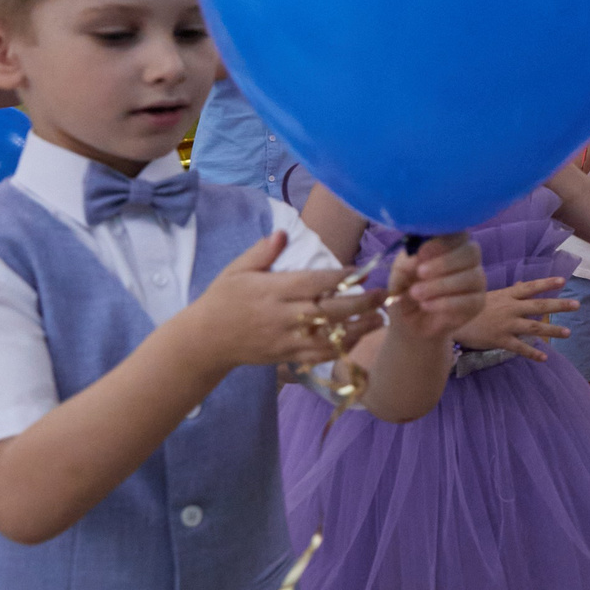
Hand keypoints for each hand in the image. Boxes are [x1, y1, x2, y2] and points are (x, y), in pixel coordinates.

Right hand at [174, 233, 384, 371]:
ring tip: (380, 318)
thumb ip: (262, 252)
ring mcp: (286, 339)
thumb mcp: (236, 270)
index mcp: (272, 291)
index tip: (361, 271)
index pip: (313, 283)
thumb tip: (283, 232)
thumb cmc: (222, 300)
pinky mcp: (287, 356)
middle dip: (361, 303)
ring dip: (358, 328)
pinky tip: (356, 338)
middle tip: (383, 295)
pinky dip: (340, 347)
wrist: (205, 340)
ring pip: (330, 335)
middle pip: (329, 310)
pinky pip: (319, 355)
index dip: (339, 277)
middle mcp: (283, 316)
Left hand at [381, 234, 485, 341]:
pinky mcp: (477, 303)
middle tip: (420, 273)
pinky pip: (469, 300)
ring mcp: (476, 281)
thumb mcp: (399, 273)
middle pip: (472, 251)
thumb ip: (408, 260)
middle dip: (445, 262)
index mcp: (450, 246)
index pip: (460, 233)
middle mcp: (468, 260)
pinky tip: (426, 305)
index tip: (422, 252)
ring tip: (416, 293)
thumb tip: (420, 254)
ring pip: (471, 276)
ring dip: (441, 285)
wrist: (408, 325)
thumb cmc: (405, 292)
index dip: (444, 241)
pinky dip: (445, 302)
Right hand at [456, 277, 576, 361]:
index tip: (563, 280)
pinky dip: (533, 353)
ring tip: (568, 332)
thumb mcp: (489, 295)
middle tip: (577, 305)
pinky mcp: (500, 340)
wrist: (449, 321)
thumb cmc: (469, 307)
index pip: (530, 287)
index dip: (546, 283)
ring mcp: (506, 324)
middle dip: (559, 305)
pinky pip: (520, 347)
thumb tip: (522, 283)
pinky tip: (544, 357)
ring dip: (552, 329)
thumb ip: (509, 292)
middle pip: (539, 305)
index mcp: (507, 295)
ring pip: (534, 326)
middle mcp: (510, 308)